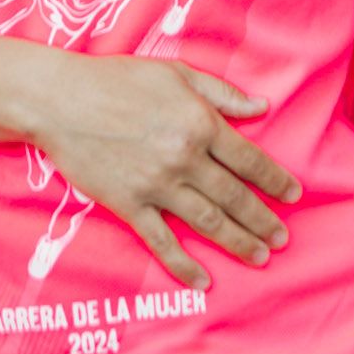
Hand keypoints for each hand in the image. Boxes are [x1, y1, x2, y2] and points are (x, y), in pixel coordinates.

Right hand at [27, 50, 300, 289]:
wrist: (61, 99)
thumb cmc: (118, 78)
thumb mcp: (176, 73)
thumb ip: (221, 93)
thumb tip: (261, 106)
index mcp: (199, 123)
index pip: (249, 159)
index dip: (275, 180)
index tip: (293, 195)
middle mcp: (184, 157)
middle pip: (234, 196)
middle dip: (262, 219)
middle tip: (282, 238)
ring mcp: (156, 185)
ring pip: (207, 220)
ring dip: (237, 241)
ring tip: (259, 256)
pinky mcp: (128, 205)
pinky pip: (161, 241)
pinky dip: (183, 264)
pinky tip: (202, 280)